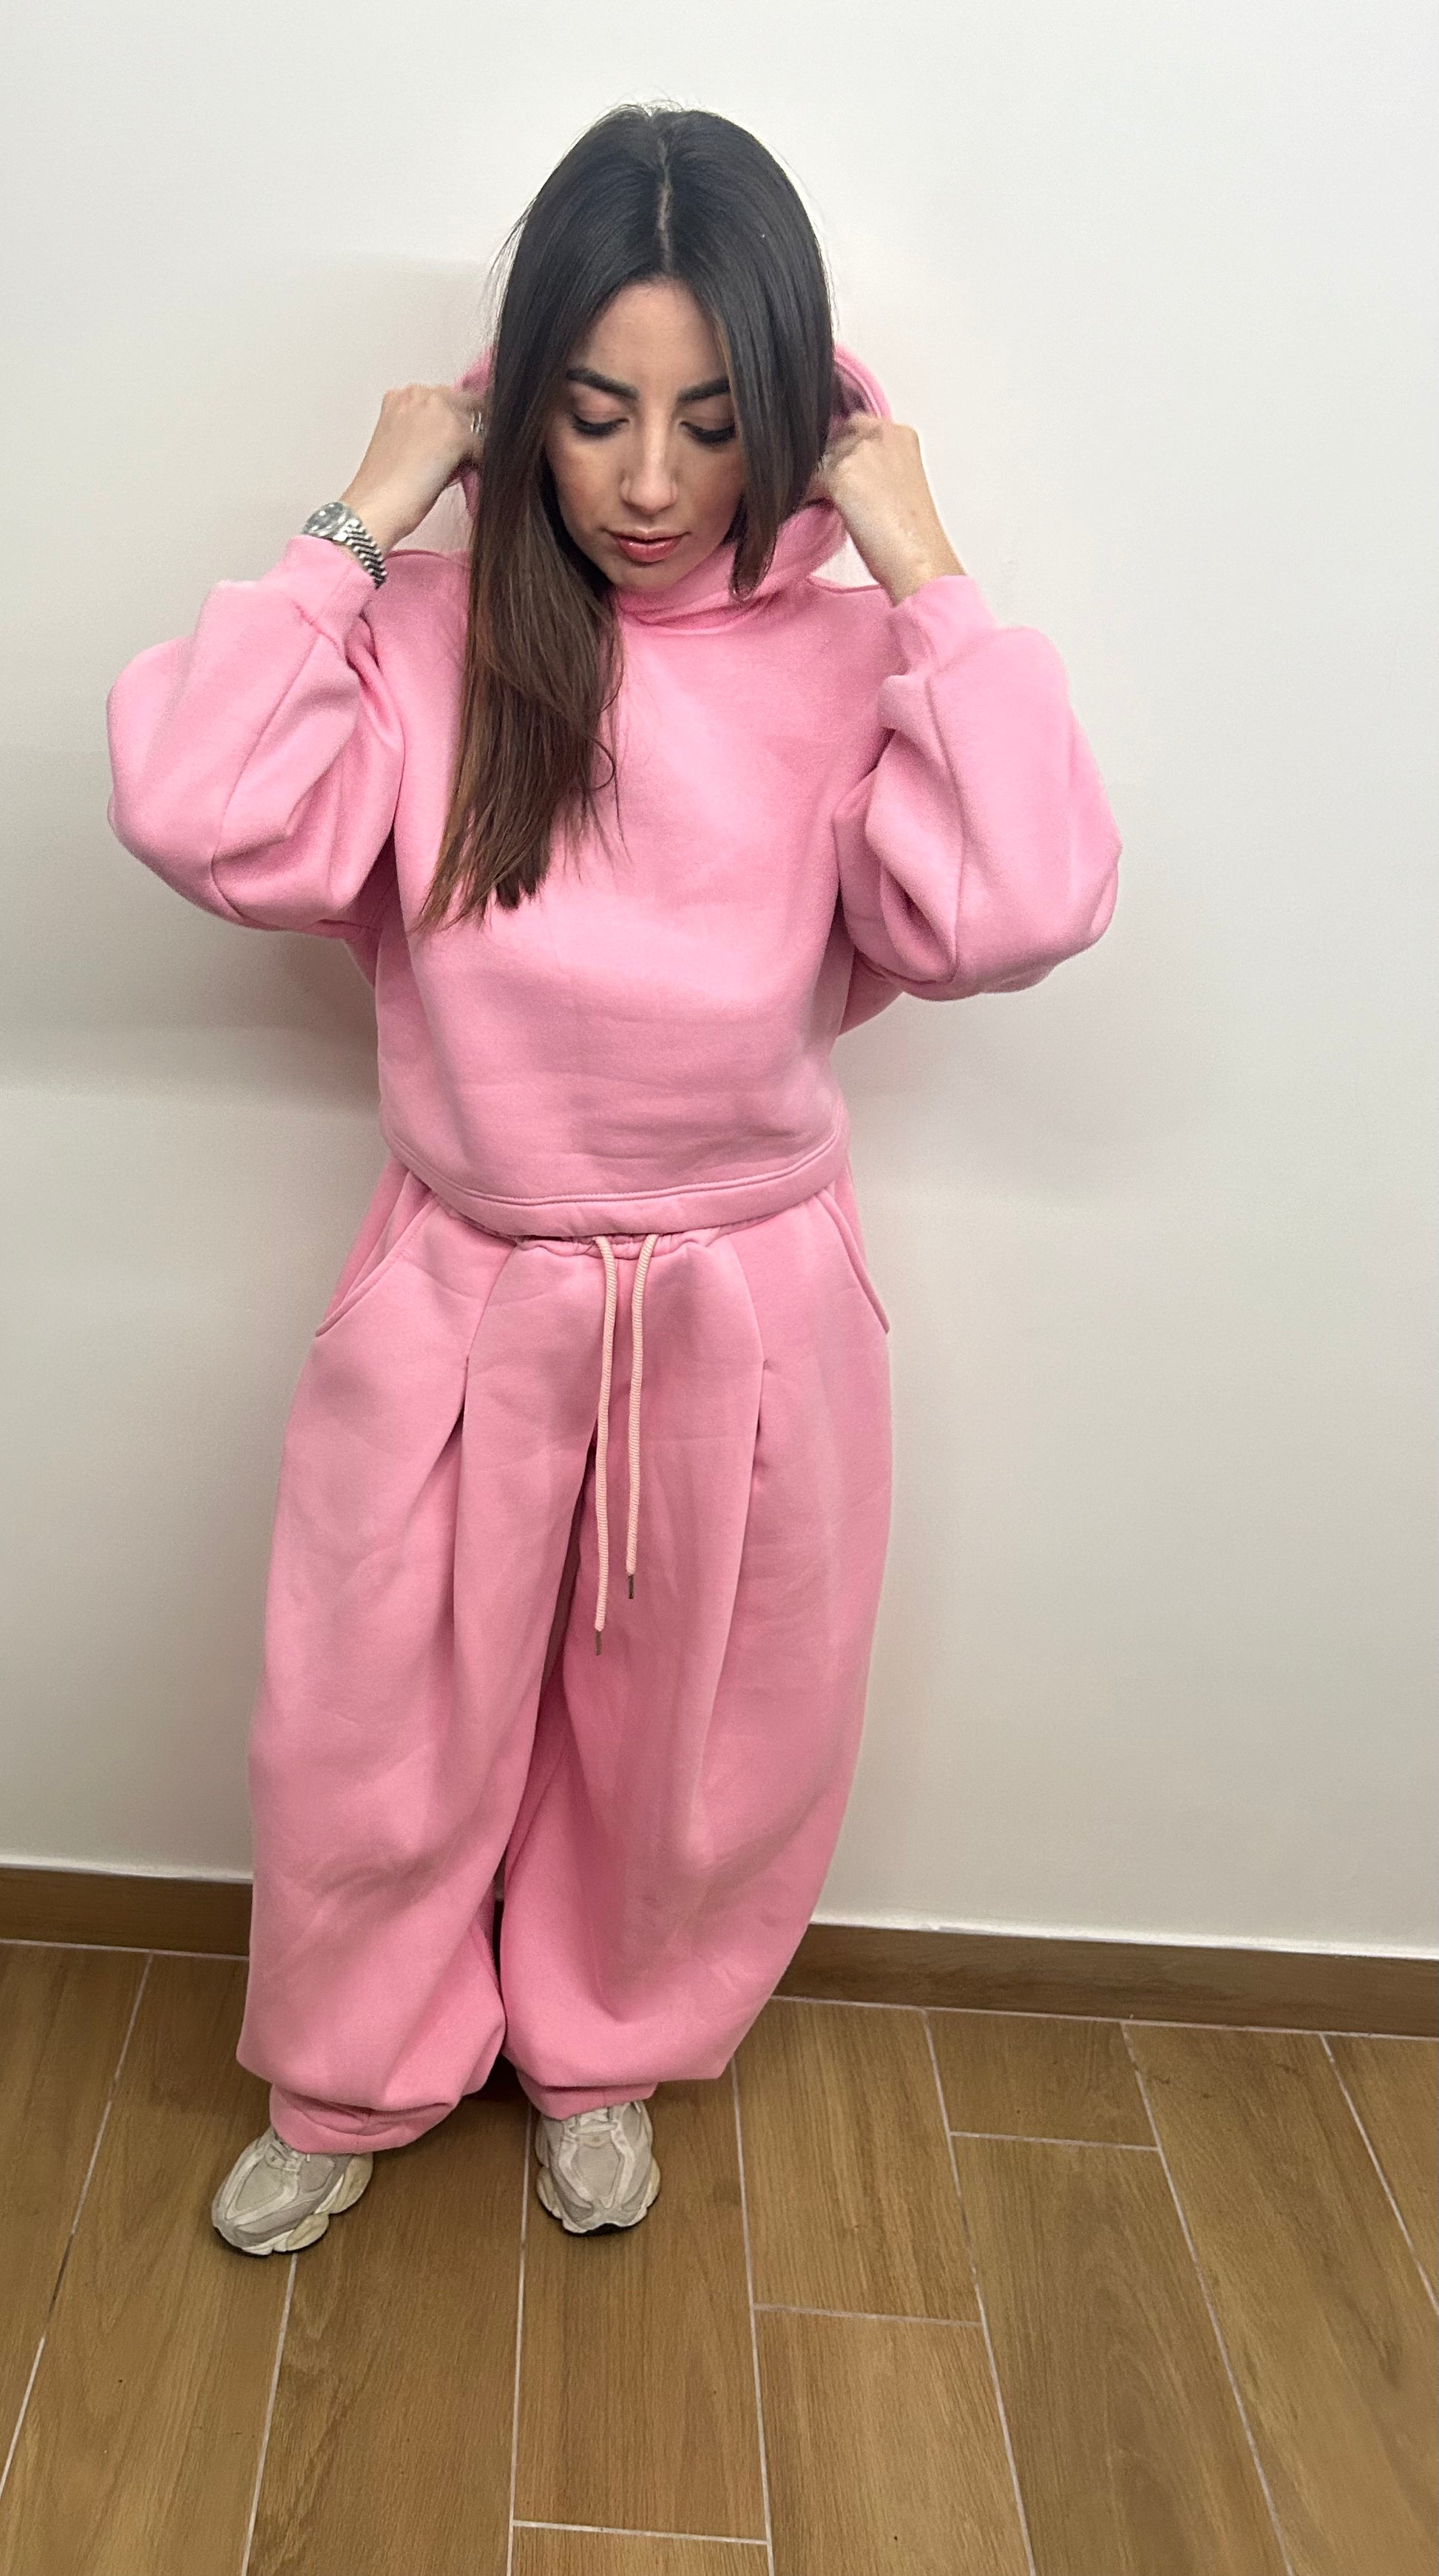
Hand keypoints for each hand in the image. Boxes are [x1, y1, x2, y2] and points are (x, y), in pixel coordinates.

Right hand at [338, 382, 484, 555]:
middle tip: (465, 452)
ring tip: (464, 465)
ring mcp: (439, 410)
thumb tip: (447, 437)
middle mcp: (419, 395)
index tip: (456, 436)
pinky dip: (479, 461)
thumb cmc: (382, 486)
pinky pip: (482, 444)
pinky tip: (467, 475)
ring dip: (473, 442)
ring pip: (475, 420)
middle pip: (462, 401)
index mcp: (399, 396)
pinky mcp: (456, 433)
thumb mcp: (397, 441)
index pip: (441, 395)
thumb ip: (421, 429)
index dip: (452, 418)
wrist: (378, 505)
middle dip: (467, 424)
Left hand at [805, 413, 964, 603]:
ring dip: (820, 479)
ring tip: (827, 504)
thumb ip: (877, 467)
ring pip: (822, 456)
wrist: (918, 559)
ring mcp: (861, 452)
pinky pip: (810, 479)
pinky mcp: (841, 474)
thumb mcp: (901, 485)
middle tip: (832, 491)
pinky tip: (820, 512)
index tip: (843, 472)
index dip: (846, 451)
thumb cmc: (914, 537)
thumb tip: (850, 473)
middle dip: (832, 461)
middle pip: (837, 436)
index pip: (858, 426)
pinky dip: (810, 496)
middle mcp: (882, 434)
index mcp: (902, 435)